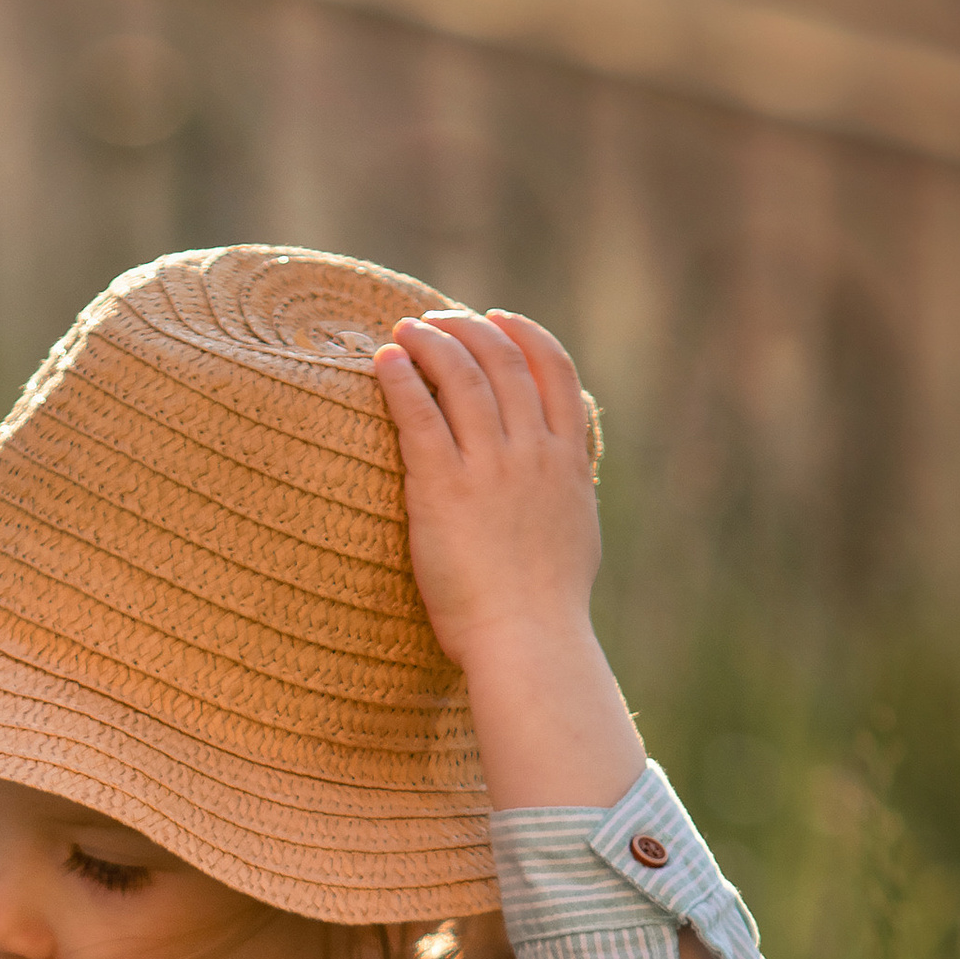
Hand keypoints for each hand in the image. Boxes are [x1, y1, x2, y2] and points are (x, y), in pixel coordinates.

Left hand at [376, 308, 599, 679]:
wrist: (528, 641)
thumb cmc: (548, 607)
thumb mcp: (577, 533)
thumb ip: (569, 490)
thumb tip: (565, 474)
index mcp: (567, 461)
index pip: (554, 370)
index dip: (524, 333)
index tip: (497, 317)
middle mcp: (533, 453)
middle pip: (502, 361)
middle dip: (466, 329)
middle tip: (434, 321)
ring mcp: (490, 467)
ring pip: (460, 376)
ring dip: (429, 343)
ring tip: (403, 331)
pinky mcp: (444, 488)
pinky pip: (419, 414)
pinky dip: (400, 379)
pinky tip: (383, 362)